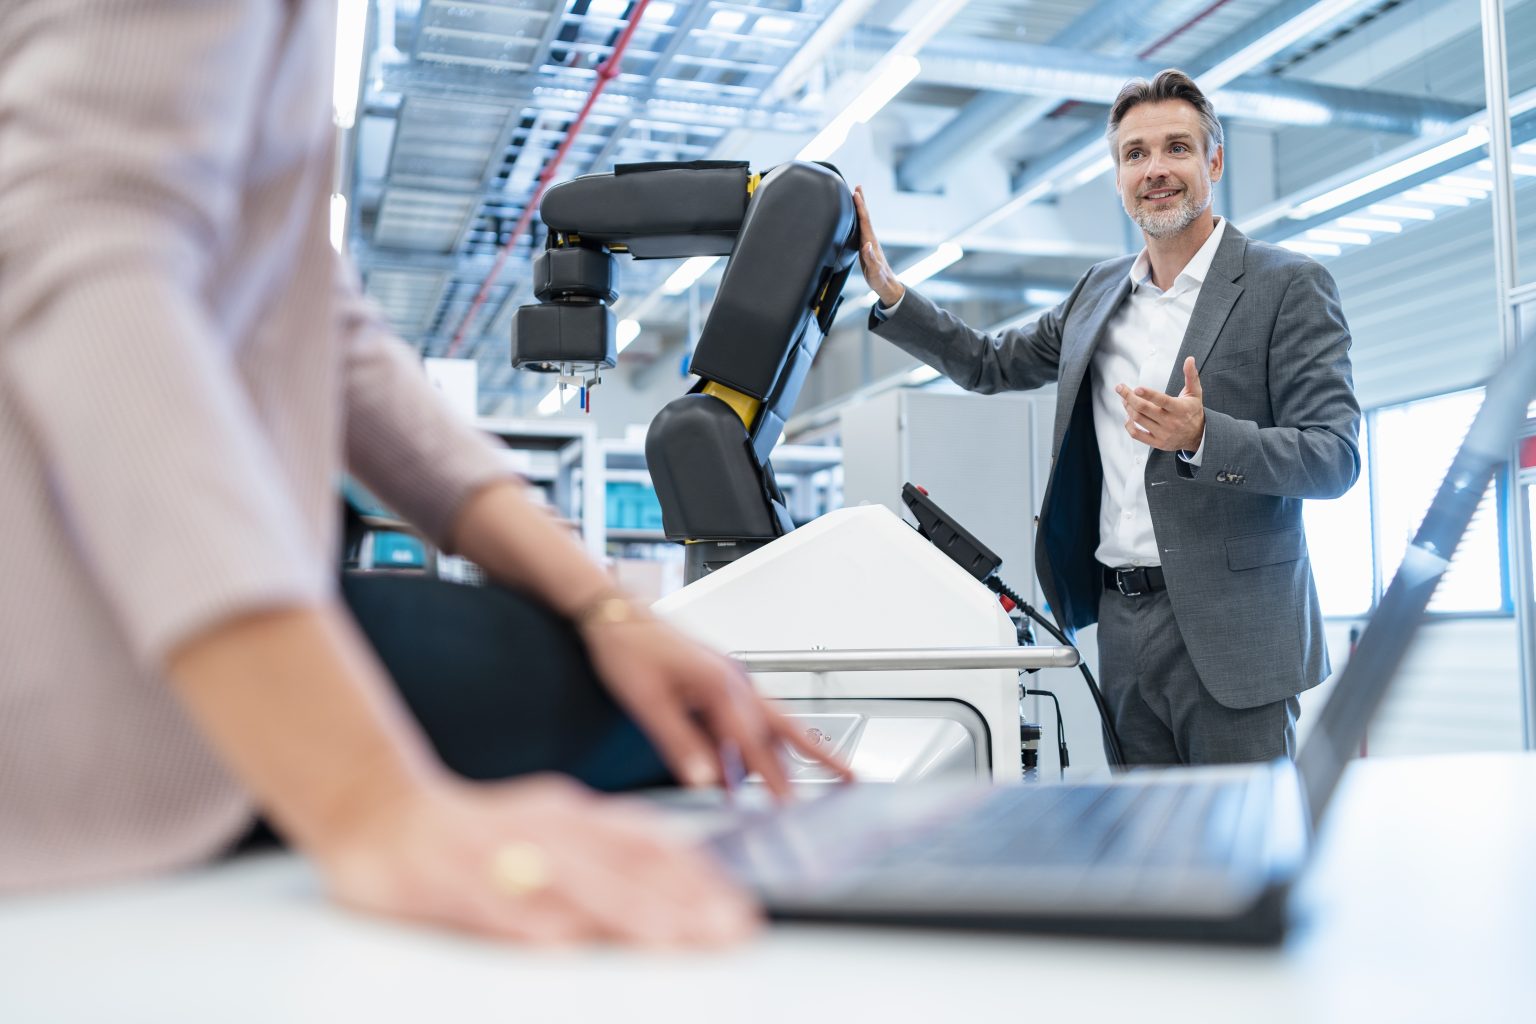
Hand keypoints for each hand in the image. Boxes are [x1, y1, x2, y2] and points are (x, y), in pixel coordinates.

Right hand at [319, 774, 760, 945]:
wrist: (377, 812)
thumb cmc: (473, 834)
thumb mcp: (549, 829)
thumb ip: (605, 851)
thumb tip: (676, 872)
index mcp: (570, 814)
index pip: (647, 841)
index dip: (696, 874)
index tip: (737, 906)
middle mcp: (543, 827)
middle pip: (623, 865)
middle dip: (681, 900)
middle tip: (728, 930)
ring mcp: (499, 852)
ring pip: (571, 882)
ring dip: (627, 911)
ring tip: (673, 939)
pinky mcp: (450, 878)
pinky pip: (495, 905)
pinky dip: (531, 923)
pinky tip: (563, 943)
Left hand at [579, 609, 853, 798]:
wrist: (614, 609)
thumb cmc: (626, 647)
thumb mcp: (646, 702)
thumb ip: (678, 744)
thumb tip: (703, 781)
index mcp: (719, 685)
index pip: (754, 745)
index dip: (774, 780)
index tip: (791, 806)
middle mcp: (733, 679)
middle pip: (781, 730)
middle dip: (812, 760)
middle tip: (843, 785)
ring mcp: (731, 675)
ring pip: (776, 717)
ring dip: (800, 745)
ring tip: (830, 767)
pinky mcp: (721, 675)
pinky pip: (756, 709)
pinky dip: (771, 732)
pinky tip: (771, 749)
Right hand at [853, 185, 904, 307]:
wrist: (886, 285)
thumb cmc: (880, 279)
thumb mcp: (874, 271)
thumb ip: (870, 258)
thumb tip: (866, 244)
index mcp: (870, 242)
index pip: (864, 220)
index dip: (860, 206)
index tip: (855, 194)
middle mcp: (870, 239)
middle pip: (865, 216)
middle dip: (861, 201)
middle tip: (857, 187)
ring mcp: (868, 242)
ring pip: (863, 220)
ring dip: (860, 207)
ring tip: (855, 196)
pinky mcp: (866, 246)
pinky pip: (861, 228)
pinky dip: (858, 219)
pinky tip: (855, 217)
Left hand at [1117, 356, 1205, 451]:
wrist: (1198, 436)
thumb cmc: (1193, 411)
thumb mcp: (1195, 393)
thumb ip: (1191, 375)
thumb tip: (1189, 359)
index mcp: (1180, 408)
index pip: (1162, 401)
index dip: (1149, 394)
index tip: (1136, 388)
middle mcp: (1171, 422)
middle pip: (1144, 409)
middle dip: (1129, 397)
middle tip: (1120, 388)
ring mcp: (1163, 433)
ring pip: (1139, 419)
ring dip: (1128, 408)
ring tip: (1124, 399)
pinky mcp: (1157, 442)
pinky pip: (1137, 435)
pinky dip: (1129, 425)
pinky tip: (1128, 416)